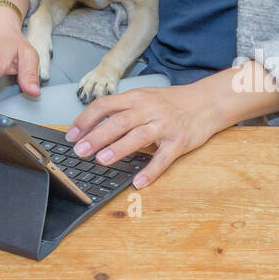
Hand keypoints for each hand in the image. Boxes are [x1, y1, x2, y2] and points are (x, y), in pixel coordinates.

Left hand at [66, 81, 223, 187]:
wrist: (206, 102)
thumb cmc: (171, 103)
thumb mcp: (145, 98)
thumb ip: (122, 110)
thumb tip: (92, 127)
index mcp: (137, 98)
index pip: (105, 105)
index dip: (86, 120)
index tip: (72, 135)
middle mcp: (149, 110)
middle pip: (119, 122)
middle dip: (96, 137)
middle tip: (80, 151)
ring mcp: (165, 125)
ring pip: (138, 136)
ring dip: (119, 149)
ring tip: (102, 160)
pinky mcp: (179, 141)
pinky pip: (163, 158)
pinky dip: (151, 171)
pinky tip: (139, 181)